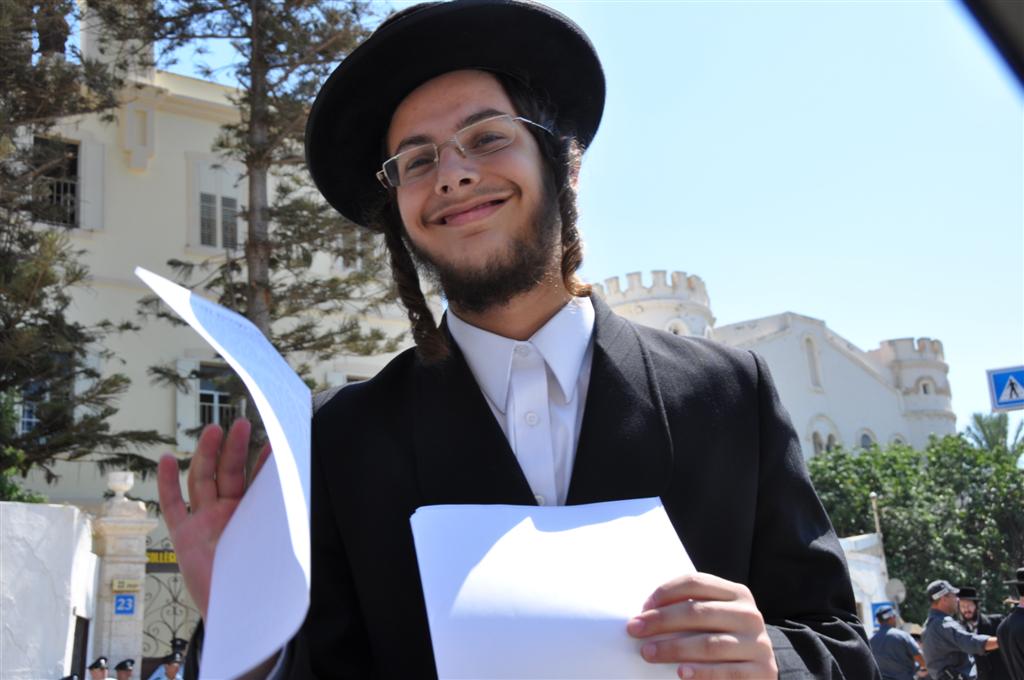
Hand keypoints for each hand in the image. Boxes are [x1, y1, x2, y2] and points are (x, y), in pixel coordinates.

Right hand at [157, 419, 270, 619]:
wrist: (237, 615)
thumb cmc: (260, 581)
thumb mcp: (279, 545)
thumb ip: (288, 520)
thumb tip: (309, 492)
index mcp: (252, 515)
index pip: (256, 480)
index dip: (263, 461)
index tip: (275, 440)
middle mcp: (227, 514)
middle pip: (227, 473)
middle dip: (234, 449)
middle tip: (241, 424)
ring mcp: (204, 523)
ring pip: (202, 481)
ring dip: (206, 455)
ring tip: (214, 431)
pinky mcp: (184, 536)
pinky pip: (173, 506)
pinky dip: (167, 483)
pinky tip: (167, 459)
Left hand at [626, 572, 777, 678]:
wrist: (758, 669)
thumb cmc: (724, 637)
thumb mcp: (715, 617)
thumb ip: (691, 609)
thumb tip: (646, 613)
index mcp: (737, 594)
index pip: (696, 583)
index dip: (666, 592)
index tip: (643, 607)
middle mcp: (749, 615)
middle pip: (698, 612)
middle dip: (662, 620)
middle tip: (635, 629)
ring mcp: (758, 644)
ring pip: (709, 643)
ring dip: (674, 648)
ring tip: (648, 652)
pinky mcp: (761, 672)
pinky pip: (727, 672)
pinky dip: (702, 672)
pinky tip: (680, 673)